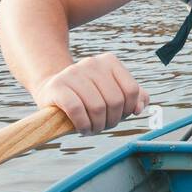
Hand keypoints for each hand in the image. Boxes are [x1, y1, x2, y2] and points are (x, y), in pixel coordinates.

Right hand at [33, 53, 150, 134]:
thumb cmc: (88, 96)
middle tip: (103, 126)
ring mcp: (73, 73)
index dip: (128, 110)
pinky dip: (83, 124)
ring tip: (92, 129)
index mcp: (109, 62)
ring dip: (97, 126)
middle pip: (115, 101)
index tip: (119, 117)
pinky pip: (76, 110)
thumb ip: (133, 97)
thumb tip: (139, 108)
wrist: (52, 91)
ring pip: (97, 107)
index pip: (131, 90)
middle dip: (112, 121)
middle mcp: (92, 63)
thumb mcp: (112, 93)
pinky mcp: (57, 86)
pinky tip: (82, 128)